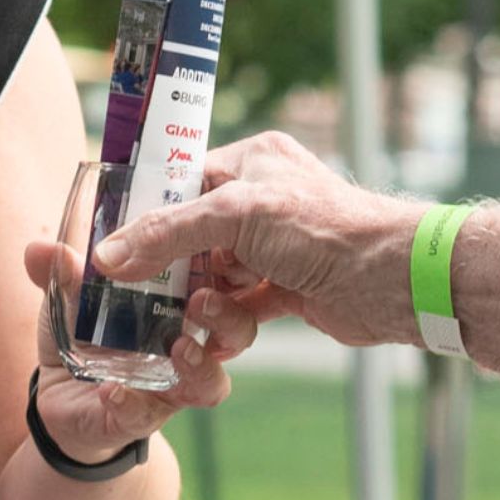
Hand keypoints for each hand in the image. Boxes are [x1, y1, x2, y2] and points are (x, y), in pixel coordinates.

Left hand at [22, 227, 233, 458]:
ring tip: (180, 348)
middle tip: (204, 301)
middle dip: (228, 318)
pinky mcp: (139, 419)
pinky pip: (144, 414)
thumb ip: (63, 276)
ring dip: (200, 367)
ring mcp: (169, 388)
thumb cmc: (84, 338)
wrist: (60, 398)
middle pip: (235, 335)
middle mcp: (187, 349)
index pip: (222, 287)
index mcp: (179, 310)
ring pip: (209, 385)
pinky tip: (110, 390)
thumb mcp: (71, 301)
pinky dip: (129, 402)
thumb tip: (39, 248)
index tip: (219, 250)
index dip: (230, 273)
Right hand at [89, 130, 421, 351]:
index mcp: (249, 163)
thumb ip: (167, 233)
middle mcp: (259, 202)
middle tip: (159, 296)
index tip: (119, 252)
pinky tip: (225, 336)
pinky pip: (237, 308)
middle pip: (189, 239)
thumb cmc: (324, 228)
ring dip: (208, 302)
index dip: (149, 219)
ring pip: (211, 278)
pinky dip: (229, 324)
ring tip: (213, 311)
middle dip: (178, 272)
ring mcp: (271, 248)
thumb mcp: (235, 215)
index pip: (179, 186)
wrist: (391, 281)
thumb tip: (108, 257)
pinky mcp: (283, 290)